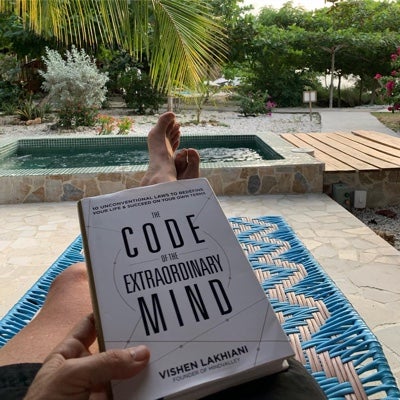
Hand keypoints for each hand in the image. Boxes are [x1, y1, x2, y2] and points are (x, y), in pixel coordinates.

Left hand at [24, 314, 149, 399]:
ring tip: (165, 349)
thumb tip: (143, 353)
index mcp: (71, 352)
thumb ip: (105, 362)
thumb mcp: (71, 375)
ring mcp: (102, 386)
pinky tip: (160, 376)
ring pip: (128, 370)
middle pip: (116, 346)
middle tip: (159, 328)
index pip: (92, 324)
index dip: (109, 312)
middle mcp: (89, 367)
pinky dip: (146, 385)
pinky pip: (133, 392)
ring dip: (144, 362)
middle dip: (135, 338)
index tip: (133, 303)